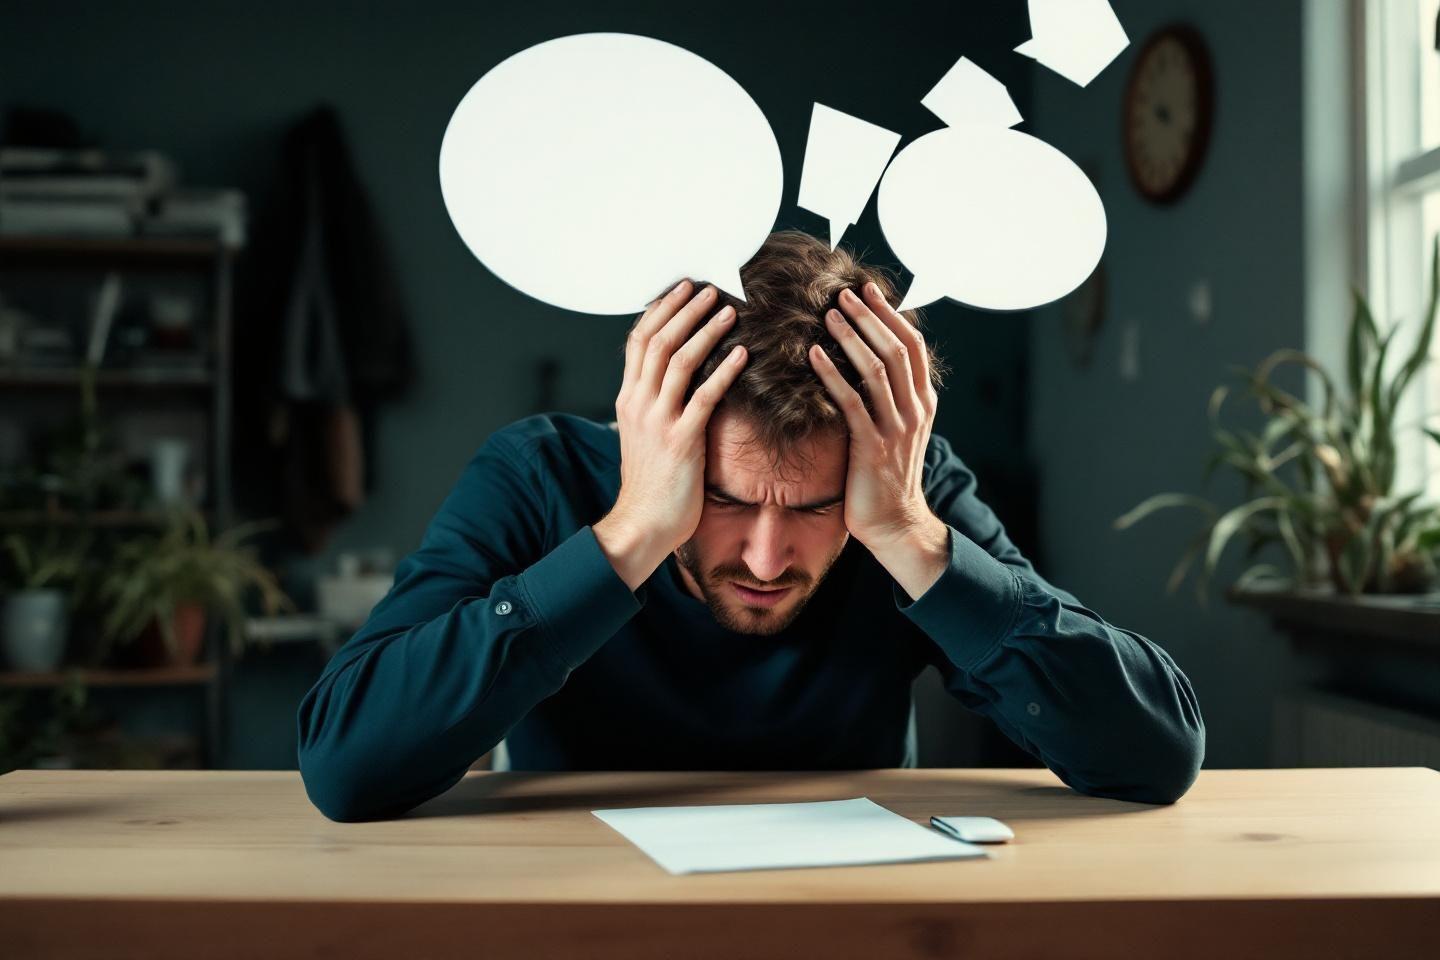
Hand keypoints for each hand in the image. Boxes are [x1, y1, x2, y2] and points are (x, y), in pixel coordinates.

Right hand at [595, 279, 747, 589]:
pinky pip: (703, 397)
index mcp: (628, 399)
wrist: (643, 524)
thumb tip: (673, 381)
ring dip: (705, 331)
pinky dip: (723, 372)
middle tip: (710, 288)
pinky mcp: (681, 441)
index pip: (638, 341)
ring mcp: (658, 421)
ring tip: (728, 310)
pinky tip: (741, 355)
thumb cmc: (650, 483)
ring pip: (678, 361)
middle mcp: (638, 403)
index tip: (682, 289)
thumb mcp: (643, 435)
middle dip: (684, 310)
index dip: (661, 311)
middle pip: (658, 341)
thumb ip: (654, 404)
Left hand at [807, 283, 948, 597]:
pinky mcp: (872, 447)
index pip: (913, 345)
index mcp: (923, 401)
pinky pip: (851, 402)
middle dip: (869, 317)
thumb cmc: (886, 474)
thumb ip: (889, 395)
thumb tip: (865, 358)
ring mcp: (896, 428)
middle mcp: (915, 410)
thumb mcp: (898, 428)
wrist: (894, 522)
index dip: (890, 314)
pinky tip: (813, 356)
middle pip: (895, 349)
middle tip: (842, 293)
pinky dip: (832, 374)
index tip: (868, 289)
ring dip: (850, 338)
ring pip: (877, 370)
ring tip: (827, 315)